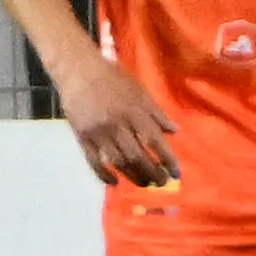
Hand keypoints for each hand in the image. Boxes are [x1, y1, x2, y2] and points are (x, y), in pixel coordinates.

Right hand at [54, 53, 177, 187]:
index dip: (167, 160)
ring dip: (133, 176)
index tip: (176, 174)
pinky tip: (114, 182)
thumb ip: (157, 113)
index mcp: (135, 113)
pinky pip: (93, 161)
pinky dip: (104, 174)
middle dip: (152, 172)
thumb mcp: (140, 92)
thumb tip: (174, 131)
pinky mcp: (82, 137)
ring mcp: (98, 133)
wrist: (79, 72)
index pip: (155, 141)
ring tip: (145, 184)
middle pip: (137, 156)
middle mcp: (118, 125)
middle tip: (161, 182)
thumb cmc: (114, 80)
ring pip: (118, 162)